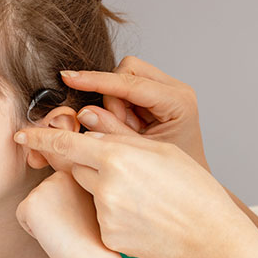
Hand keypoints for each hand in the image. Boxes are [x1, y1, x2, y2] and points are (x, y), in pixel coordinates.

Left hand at [13, 129, 253, 257]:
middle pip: (77, 168)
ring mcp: (105, 214)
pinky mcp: (108, 237)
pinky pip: (101, 218)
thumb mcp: (160, 150)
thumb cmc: (192, 187)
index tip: (21, 134)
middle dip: (88, 165)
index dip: (40, 138)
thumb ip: (119, 135)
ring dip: (105, 191)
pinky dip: (115, 215)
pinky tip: (143, 218)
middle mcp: (105, 185)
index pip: (66, 143)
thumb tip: (87, 120)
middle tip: (121, 172)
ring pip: (90, 194)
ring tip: (143, 197)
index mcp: (118, 156)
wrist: (209, 236)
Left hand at [17, 171, 110, 257]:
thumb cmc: (93, 236)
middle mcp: (58, 175)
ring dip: (43, 222)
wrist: (93, 254)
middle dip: (51, 214)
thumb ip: (71, 192)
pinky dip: (33, 230)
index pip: (53, 190)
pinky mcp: (31, 202)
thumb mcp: (86, 203)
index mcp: (74, 172)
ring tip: (64, 229)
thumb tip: (55, 196)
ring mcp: (44, 187)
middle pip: (41, 196)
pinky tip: (52, 233)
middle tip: (71, 225)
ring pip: (31, 206)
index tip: (80, 219)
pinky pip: (22, 217)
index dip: (64, 210)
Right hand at [61, 56, 208, 169]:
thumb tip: (84, 112)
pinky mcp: (156, 94)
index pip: (131, 82)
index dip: (97, 80)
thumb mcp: (138, 153)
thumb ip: (112, 132)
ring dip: (115, 103)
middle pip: (128, 71)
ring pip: (123, 78)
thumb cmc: (169, 173)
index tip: (71, 78)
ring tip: (128, 131)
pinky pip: (125, 89)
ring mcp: (167, 90)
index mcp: (178, 102)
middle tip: (119, 127)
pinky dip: (119, 105)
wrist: (186, 186)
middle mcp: (175, 90)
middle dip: (112, 97)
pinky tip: (130, 126)